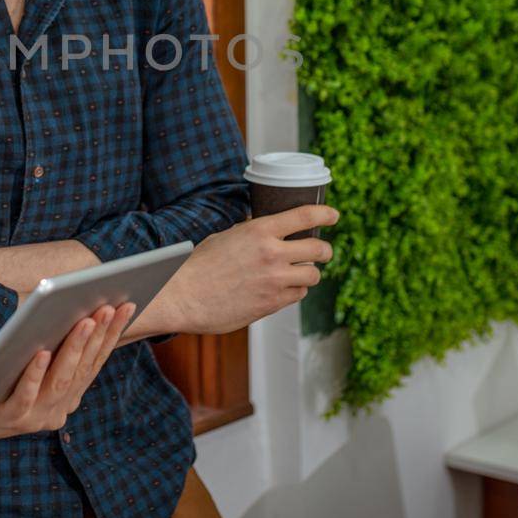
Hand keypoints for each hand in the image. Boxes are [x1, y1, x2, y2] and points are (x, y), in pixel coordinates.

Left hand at [0, 303, 136, 454]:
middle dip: (99, 336)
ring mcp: (35, 418)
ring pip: (60, 382)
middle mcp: (57, 411)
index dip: (112, 335)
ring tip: (84, 321)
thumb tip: (81, 308)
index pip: (95, 362)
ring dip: (74, 349)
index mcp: (68, 397)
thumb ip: (54, 346)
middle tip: (109, 306)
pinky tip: (42, 352)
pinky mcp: (9, 420)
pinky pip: (25, 395)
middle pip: (82, 369)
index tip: (127, 305)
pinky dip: (36, 374)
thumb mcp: (31, 364)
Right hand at [141, 205, 337, 335]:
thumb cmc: (198, 266)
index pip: (304, 216)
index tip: (333, 215)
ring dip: (308, 274)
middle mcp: (272, 254)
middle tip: (322, 252)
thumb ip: (252, 234)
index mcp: (260, 231)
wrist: (183, 297)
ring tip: (298, 273)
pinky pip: (298, 295)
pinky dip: (294, 291)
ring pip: (313, 276)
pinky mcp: (273, 304)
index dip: (325, 214)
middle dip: (325, 251)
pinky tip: (282, 289)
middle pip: (319, 250)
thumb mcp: (226, 238)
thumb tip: (268, 232)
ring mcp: (275, 281)